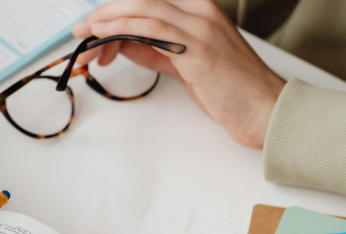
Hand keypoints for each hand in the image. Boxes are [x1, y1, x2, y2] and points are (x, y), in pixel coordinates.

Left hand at [72, 0, 285, 147]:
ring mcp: (200, 27)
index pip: (147, 2)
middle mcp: (200, 11)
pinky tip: (104, 37)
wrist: (265, 110)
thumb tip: (122, 44)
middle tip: (79, 32)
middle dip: (104, 13)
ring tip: (85, 38)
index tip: (93, 28)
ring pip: (142, 9)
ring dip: (106, 22)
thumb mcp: (185, 64)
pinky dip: (122, 28)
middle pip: (141, 0)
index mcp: (200, 10)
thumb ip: (155, 50)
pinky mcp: (198, 49)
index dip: (116, 11)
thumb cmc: (231, 90)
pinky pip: (152, 29)